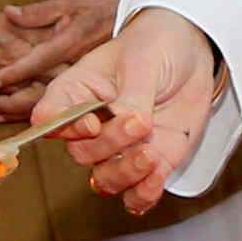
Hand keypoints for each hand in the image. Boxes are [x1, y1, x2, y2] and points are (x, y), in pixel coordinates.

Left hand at [0, 0, 122, 122]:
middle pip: (42, 89)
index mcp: (70, 41)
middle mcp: (77, 63)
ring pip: (53, 100)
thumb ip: (38, 12)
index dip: (14, 72)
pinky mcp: (96, 82)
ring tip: (0, 115)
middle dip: (14, 101)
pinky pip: (68, 102)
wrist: (142, 9)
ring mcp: (87, 75)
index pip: (38, 60)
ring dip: (25, 109)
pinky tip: (28, 116)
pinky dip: (46, 110)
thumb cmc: (104, 0)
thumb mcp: (70, 0)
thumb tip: (9, 14)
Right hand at [38, 8, 222, 212]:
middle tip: (139, 123)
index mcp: (75, 92)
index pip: (48, 119)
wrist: (193, 54)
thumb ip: (133, 98)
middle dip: (109, 144)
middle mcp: (90, 125)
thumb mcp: (143, 62)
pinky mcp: (146, 164)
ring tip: (151, 155)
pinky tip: (157, 176)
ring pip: (104, 180)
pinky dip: (143, 194)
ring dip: (125, 174)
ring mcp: (117, 148)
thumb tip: (132, 125)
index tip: (93, 124)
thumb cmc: (157, 46)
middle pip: (80, 152)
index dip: (64, 129)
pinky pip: (135, 194)